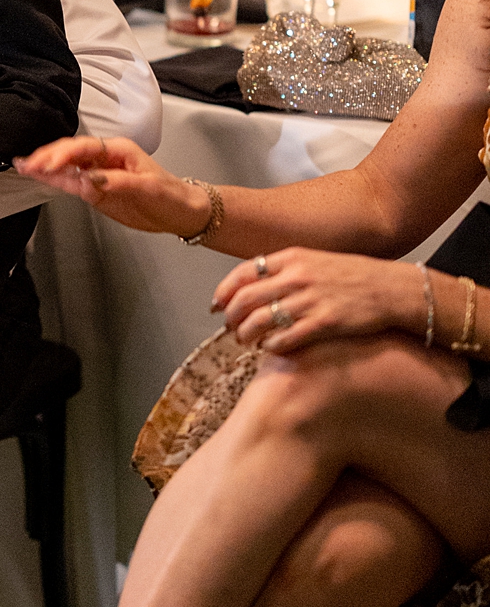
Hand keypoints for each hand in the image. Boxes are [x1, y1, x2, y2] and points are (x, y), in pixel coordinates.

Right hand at [14, 136, 211, 237]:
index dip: (64, 155)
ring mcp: (98, 173)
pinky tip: (39, 177)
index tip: (50, 166)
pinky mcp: (96, 189)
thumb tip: (88, 179)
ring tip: (24, 166)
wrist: (181, 213)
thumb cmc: (170, 195)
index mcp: (118, 150)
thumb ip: (116, 182)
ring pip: (67, 165)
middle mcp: (105, 158)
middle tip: (28, 165)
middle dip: (48, 157)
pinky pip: (71, 182)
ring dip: (45, 166)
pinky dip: (54, 180)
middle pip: (70, 152)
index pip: (84, 148)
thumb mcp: (147, 187)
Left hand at [214, 248, 424, 352]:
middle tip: (229, 328)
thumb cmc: (352, 277)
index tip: (215, 304)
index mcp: (292, 258)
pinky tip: (270, 349)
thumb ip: (284, 270)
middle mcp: (297, 277)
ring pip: (260, 321)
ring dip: (246, 335)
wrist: (391, 289)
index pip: (243, 273)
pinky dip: (271, 346)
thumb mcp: (315, 262)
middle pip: (245, 299)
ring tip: (245, 342)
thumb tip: (253, 286)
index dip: (223, 291)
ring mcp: (310, 300)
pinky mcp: (325, 322)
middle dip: (230, 317)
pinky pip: (285, 338)